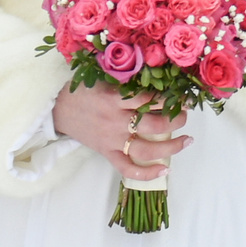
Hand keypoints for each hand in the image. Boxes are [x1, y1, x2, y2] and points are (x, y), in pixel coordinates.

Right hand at [54, 84, 190, 182]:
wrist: (59, 109)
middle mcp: (115, 120)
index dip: (170, 99)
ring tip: (186, 140)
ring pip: (146, 150)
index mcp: (115, 98)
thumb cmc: (84, 90)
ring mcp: (112, 140)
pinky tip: (164, 169)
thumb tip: (158, 72)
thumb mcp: (104, 76)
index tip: (183, 97)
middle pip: (154, 125)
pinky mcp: (107, 153)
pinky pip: (127, 168)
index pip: (150, 99)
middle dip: (176, 121)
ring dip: (171, 147)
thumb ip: (128, 77)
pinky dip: (146, 173)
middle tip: (185, 115)